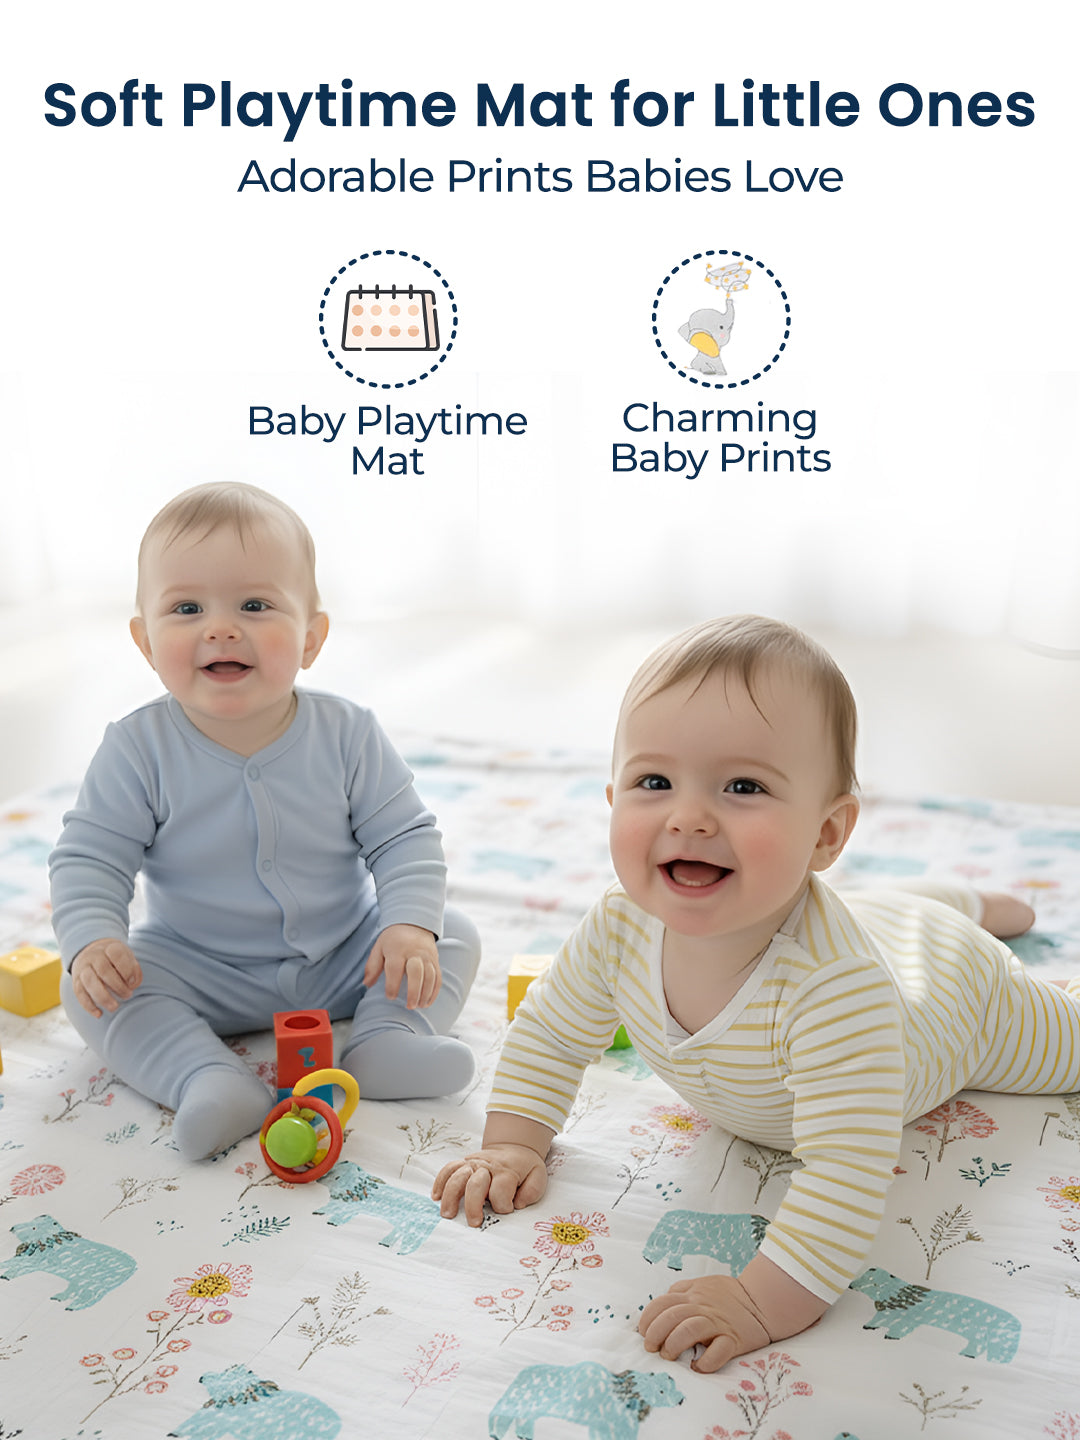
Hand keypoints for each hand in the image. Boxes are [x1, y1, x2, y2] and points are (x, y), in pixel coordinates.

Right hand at [71, 939, 142, 1018]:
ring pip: (90, 982)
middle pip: (104, 970)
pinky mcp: (76, 981)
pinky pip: (79, 994)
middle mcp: (94, 956)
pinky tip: (99, 1014)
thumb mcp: (127, 957)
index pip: (117, 955)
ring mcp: (83, 968)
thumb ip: (134, 969)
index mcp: (109, 948)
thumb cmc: (116, 959)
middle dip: (118, 986)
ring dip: (103, 997)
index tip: (133, 982)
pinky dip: (89, 1005)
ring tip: (115, 1007)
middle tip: (128, 995)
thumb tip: (133, 984)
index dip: (127, 969)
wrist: (92, 951)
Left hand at [364, 924, 439, 1007]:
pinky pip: (438, 977)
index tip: (390, 996)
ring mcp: (427, 956)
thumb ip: (372, 966)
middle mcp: (414, 952)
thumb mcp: (379, 948)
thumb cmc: (393, 939)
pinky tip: (427, 1002)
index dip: (393, 984)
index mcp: (397, 949)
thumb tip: (367, 984)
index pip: (395, 968)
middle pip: (417, 972)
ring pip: (430, 976)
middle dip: (414, 991)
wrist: (414, 923)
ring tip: (419, 1006)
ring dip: (426, 993)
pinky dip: (434, 991)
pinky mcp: (435, 960)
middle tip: (409, 1006)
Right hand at [432, 1143, 548, 1225]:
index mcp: (507, 1171)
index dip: (504, 1205)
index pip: (501, 1191)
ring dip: (450, 1196)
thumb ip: (532, 1191)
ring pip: (457, 1177)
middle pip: (475, 1185)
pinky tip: (435, 1196)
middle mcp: (487, 1167)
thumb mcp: (538, 1176)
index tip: (508, 1210)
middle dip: (473, 1206)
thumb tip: (518, 1204)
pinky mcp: (463, 1163)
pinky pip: (448, 1169)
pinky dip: (440, 1181)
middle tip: (474, 1223)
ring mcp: (473, 1163)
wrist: (514, 1146)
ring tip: (448, 1214)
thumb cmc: (525, 1167)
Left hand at [639, 1257, 827, 1372]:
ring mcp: (718, 1322)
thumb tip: (661, 1304)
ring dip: (674, 1344)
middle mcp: (702, 1307)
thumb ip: (681, 1291)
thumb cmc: (728, 1295)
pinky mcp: (734, 1339)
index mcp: (692, 1294)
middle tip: (652, 1348)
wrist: (763, 1300)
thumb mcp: (702, 1284)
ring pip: (689, 1329)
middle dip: (655, 1333)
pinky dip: (706, 1362)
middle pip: (671, 1316)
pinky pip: (719, 1351)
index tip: (643, 1333)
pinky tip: (698, 1368)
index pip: (661, 1303)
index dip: (647, 1319)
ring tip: (669, 1356)